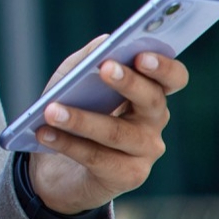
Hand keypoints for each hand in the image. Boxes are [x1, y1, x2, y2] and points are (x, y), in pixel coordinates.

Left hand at [28, 36, 189, 214]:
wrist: (56, 167)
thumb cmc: (73, 111)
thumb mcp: (73, 80)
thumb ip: (88, 59)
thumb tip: (105, 41)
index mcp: (150, 92)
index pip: (173, 78)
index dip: (163, 67)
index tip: (141, 55)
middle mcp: (155, 121)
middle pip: (152, 100)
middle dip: (128, 82)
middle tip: (103, 68)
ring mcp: (145, 151)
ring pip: (117, 132)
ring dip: (81, 120)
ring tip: (51, 110)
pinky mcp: (128, 176)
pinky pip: (98, 158)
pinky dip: (68, 144)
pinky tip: (45, 134)